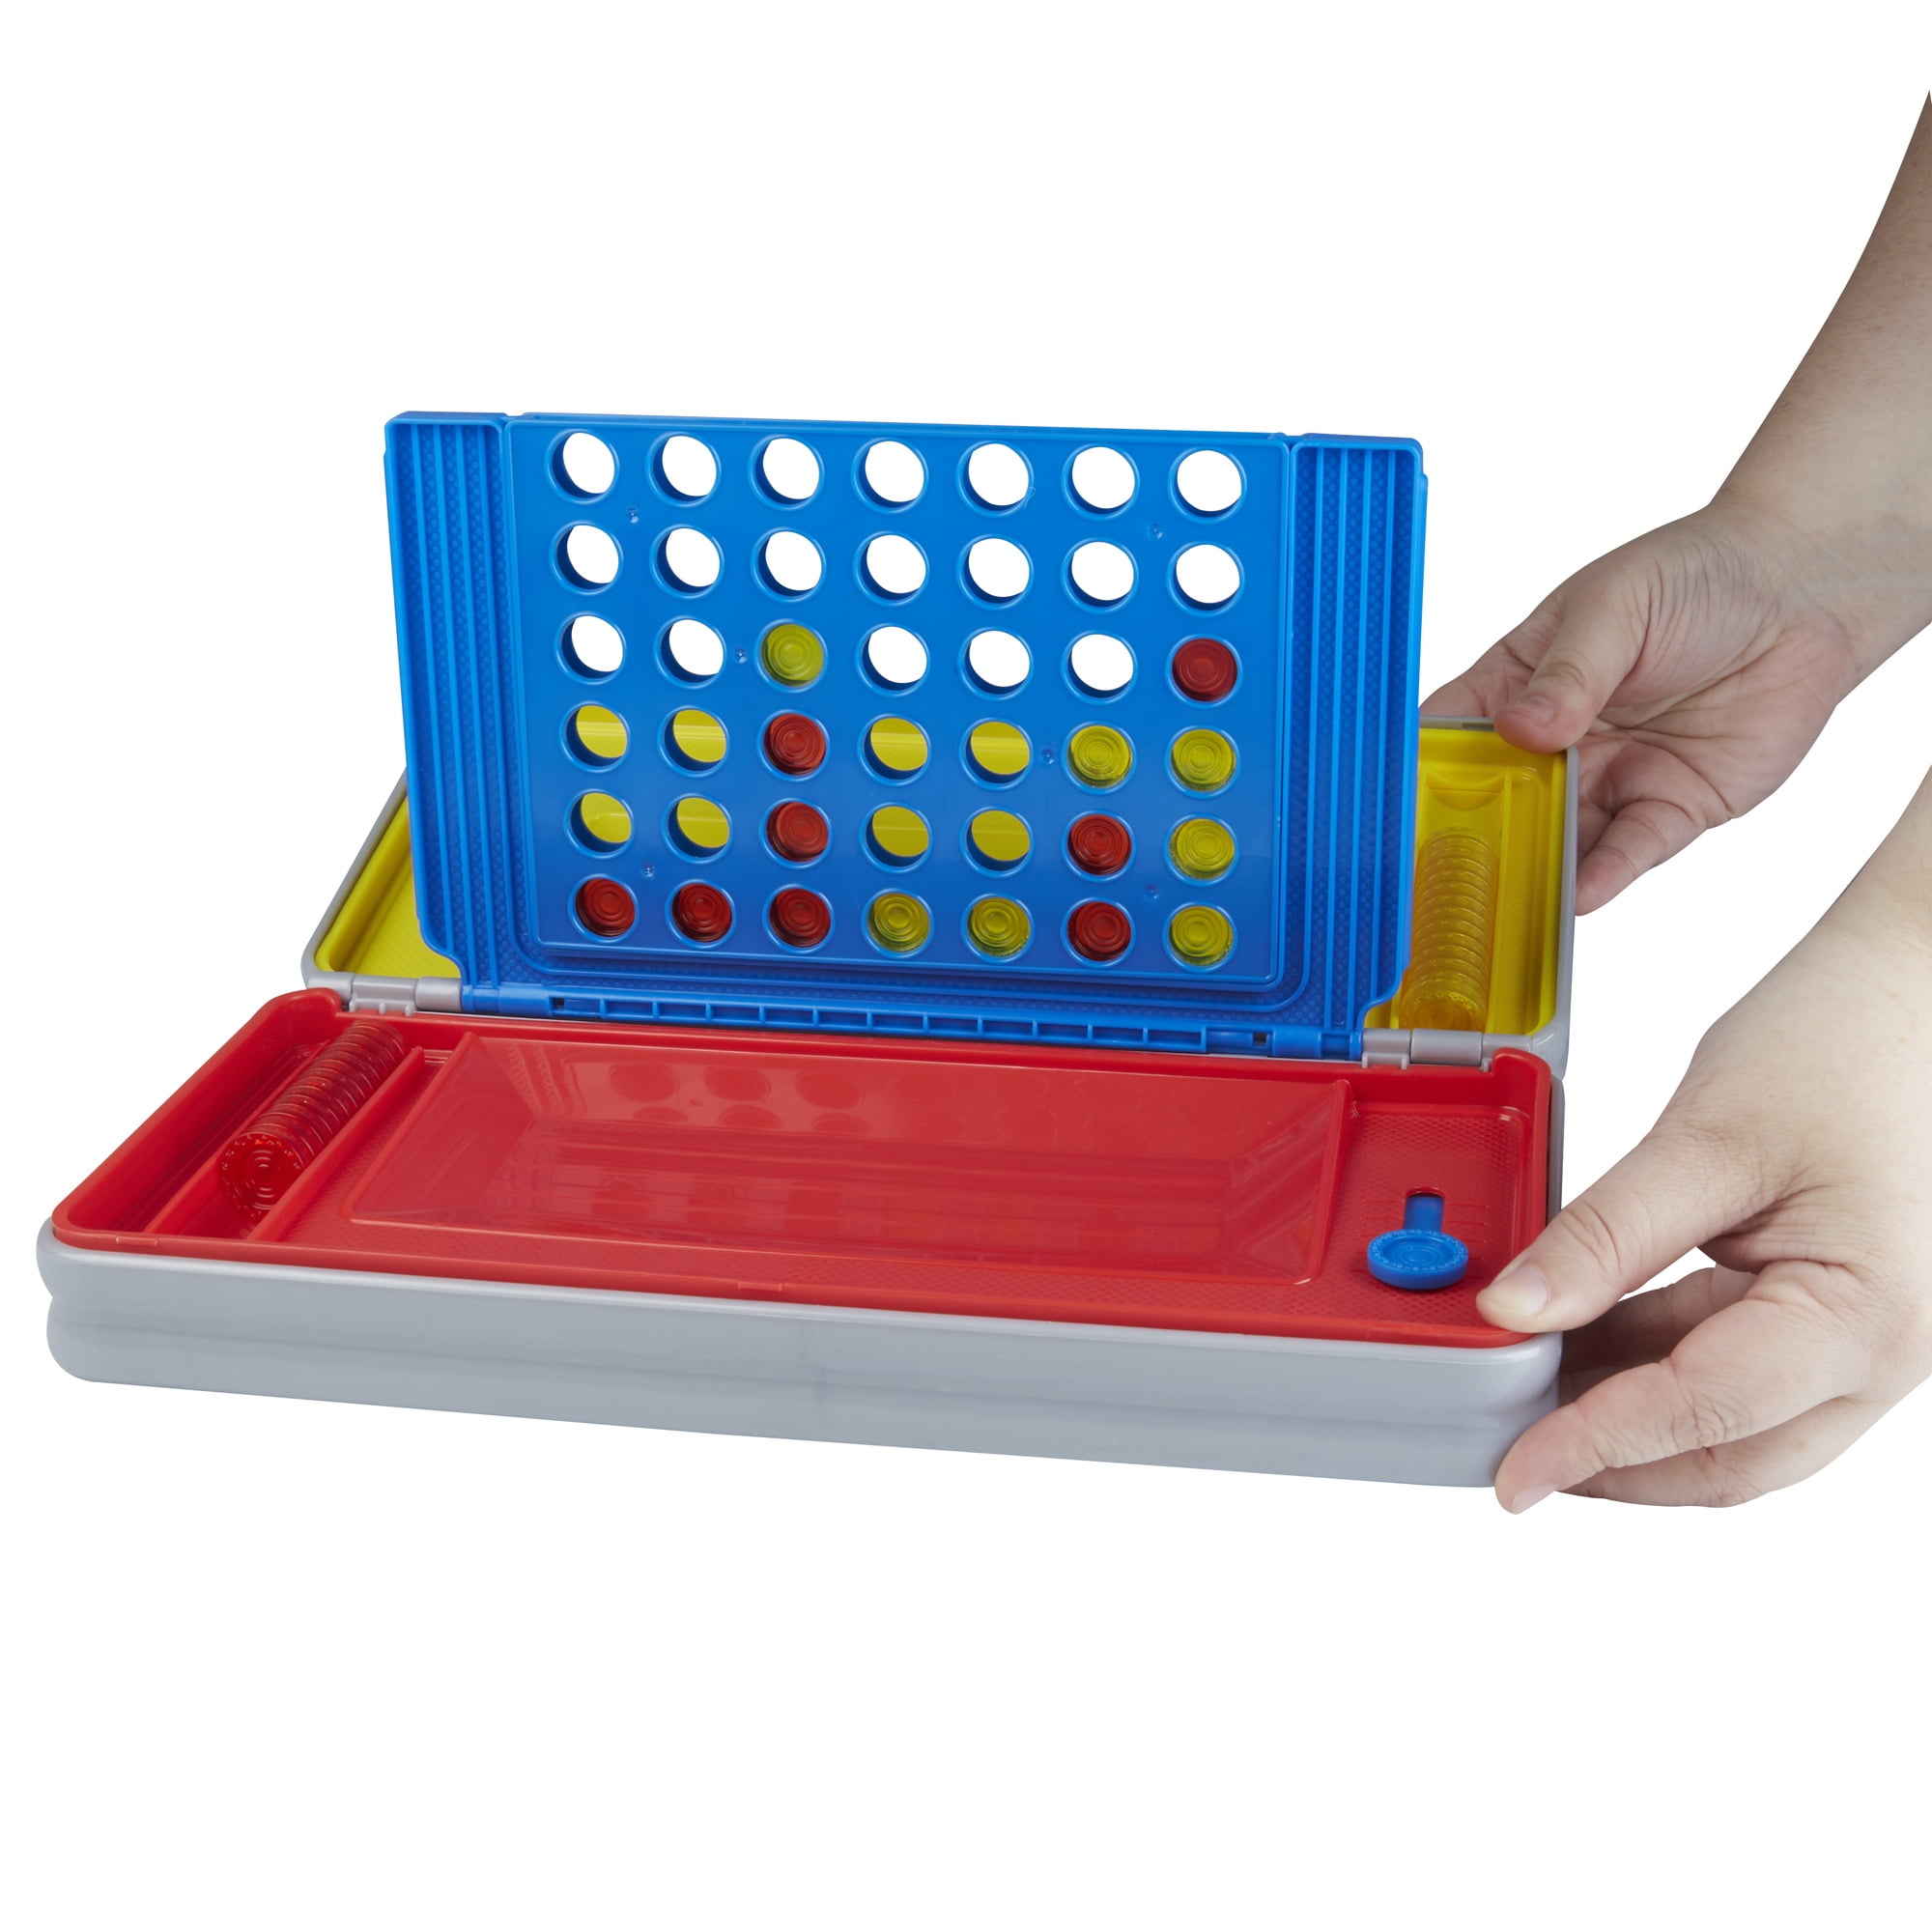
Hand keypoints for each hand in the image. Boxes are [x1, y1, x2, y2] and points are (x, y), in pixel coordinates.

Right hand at [1427, 500, 1920, 912]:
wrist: (1806, 592)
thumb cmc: (1697, 576)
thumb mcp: (1617, 607)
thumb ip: (1571, 672)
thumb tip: (1526, 728)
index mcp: (1519, 684)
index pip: (1453, 735)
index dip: (1420, 773)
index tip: (1391, 810)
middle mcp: (1555, 742)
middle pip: (1497, 803)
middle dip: (1471, 841)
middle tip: (1439, 881)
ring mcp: (1609, 779)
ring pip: (1559, 839)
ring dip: (1534, 871)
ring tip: (1504, 903)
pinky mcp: (1669, 809)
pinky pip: (1629, 850)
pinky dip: (1604, 874)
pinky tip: (1580, 895)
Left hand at [1477, 774, 1931, 1505]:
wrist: (1920, 980)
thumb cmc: (1846, 1042)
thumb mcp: (1708, 1138)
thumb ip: (1606, 1235)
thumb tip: (1512, 1311)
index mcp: (1865, 1321)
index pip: (1704, 1414)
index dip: (1592, 1445)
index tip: (1510, 1473)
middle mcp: (1882, 1355)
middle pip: (1726, 1454)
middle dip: (1611, 1459)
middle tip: (1504, 1444)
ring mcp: (1862, 1340)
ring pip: (1730, 1421)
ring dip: (1628, 1415)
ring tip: (1525, 1388)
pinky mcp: (1832, 1310)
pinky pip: (1735, 1366)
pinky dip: (1655, 1365)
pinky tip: (1580, 1340)